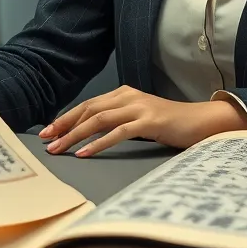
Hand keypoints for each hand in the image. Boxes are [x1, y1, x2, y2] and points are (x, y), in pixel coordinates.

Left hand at [38, 85, 246, 156]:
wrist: (201, 121)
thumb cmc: (170, 124)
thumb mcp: (139, 119)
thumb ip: (118, 121)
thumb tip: (90, 135)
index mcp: (123, 93)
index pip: (87, 105)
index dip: (66, 117)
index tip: (47, 131)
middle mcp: (127, 96)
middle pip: (87, 109)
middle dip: (63, 125)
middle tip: (45, 140)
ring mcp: (138, 107)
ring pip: (98, 120)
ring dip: (75, 135)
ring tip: (59, 149)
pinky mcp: (149, 121)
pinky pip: (118, 132)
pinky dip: (98, 143)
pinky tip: (85, 153)